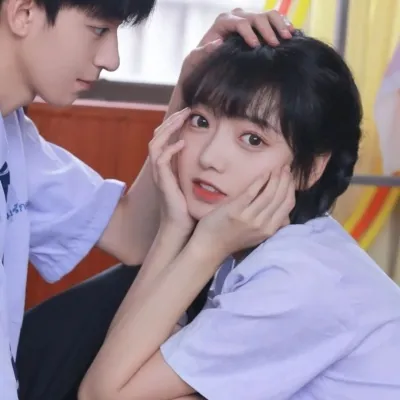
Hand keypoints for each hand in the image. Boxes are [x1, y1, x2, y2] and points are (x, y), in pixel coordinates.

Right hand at [149, 108, 194, 232]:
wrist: (180, 228)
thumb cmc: (188, 208)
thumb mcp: (193, 184)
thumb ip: (196, 169)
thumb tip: (214, 159)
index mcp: (166, 167)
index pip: (164, 139)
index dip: (173, 124)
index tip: (189, 114)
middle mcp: (160, 168)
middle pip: (157, 136)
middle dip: (170, 121)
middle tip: (186, 110)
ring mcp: (159, 175)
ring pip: (155, 143)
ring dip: (168, 129)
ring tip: (181, 118)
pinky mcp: (162, 182)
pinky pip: (161, 160)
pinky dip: (170, 149)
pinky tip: (182, 143)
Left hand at [179, 8, 293, 83]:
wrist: (208, 62)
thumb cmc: (202, 63)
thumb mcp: (197, 59)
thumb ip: (203, 51)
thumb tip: (217, 43)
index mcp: (223, 22)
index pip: (239, 23)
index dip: (249, 33)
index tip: (256, 46)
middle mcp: (236, 16)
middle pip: (256, 17)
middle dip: (267, 30)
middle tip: (276, 44)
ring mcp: (248, 18)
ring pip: (267, 14)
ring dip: (279, 24)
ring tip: (287, 37)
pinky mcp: (257, 24)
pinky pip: (273, 18)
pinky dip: (283, 23)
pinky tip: (291, 33)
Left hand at [193, 166, 295, 256]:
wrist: (209, 246)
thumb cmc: (231, 238)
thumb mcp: (256, 234)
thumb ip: (269, 222)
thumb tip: (283, 209)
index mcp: (269, 230)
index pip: (287, 205)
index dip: (291, 189)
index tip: (290, 178)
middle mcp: (262, 224)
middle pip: (280, 198)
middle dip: (286, 181)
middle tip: (286, 168)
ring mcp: (249, 218)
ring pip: (269, 194)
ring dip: (275, 178)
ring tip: (277, 168)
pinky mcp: (236, 210)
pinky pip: (252, 192)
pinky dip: (261, 181)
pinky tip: (264, 173)